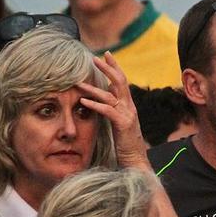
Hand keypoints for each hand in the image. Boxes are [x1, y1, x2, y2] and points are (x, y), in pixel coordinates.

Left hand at [78, 51, 147, 168]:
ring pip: (110, 95)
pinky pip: (108, 110)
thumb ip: (113, 110)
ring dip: (93, 88)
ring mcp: (128, 114)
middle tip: (95, 57)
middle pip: (119, 81)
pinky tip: (83, 101)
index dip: (114, 67)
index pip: (121, 81)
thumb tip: (103, 100)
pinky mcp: (123, 124)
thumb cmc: (125, 145)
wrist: (136, 161)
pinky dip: (95, 104)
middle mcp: (129, 107)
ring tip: (79, 83)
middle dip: (107, 68)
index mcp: (128, 105)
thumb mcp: (119, 124)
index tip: (106, 55)